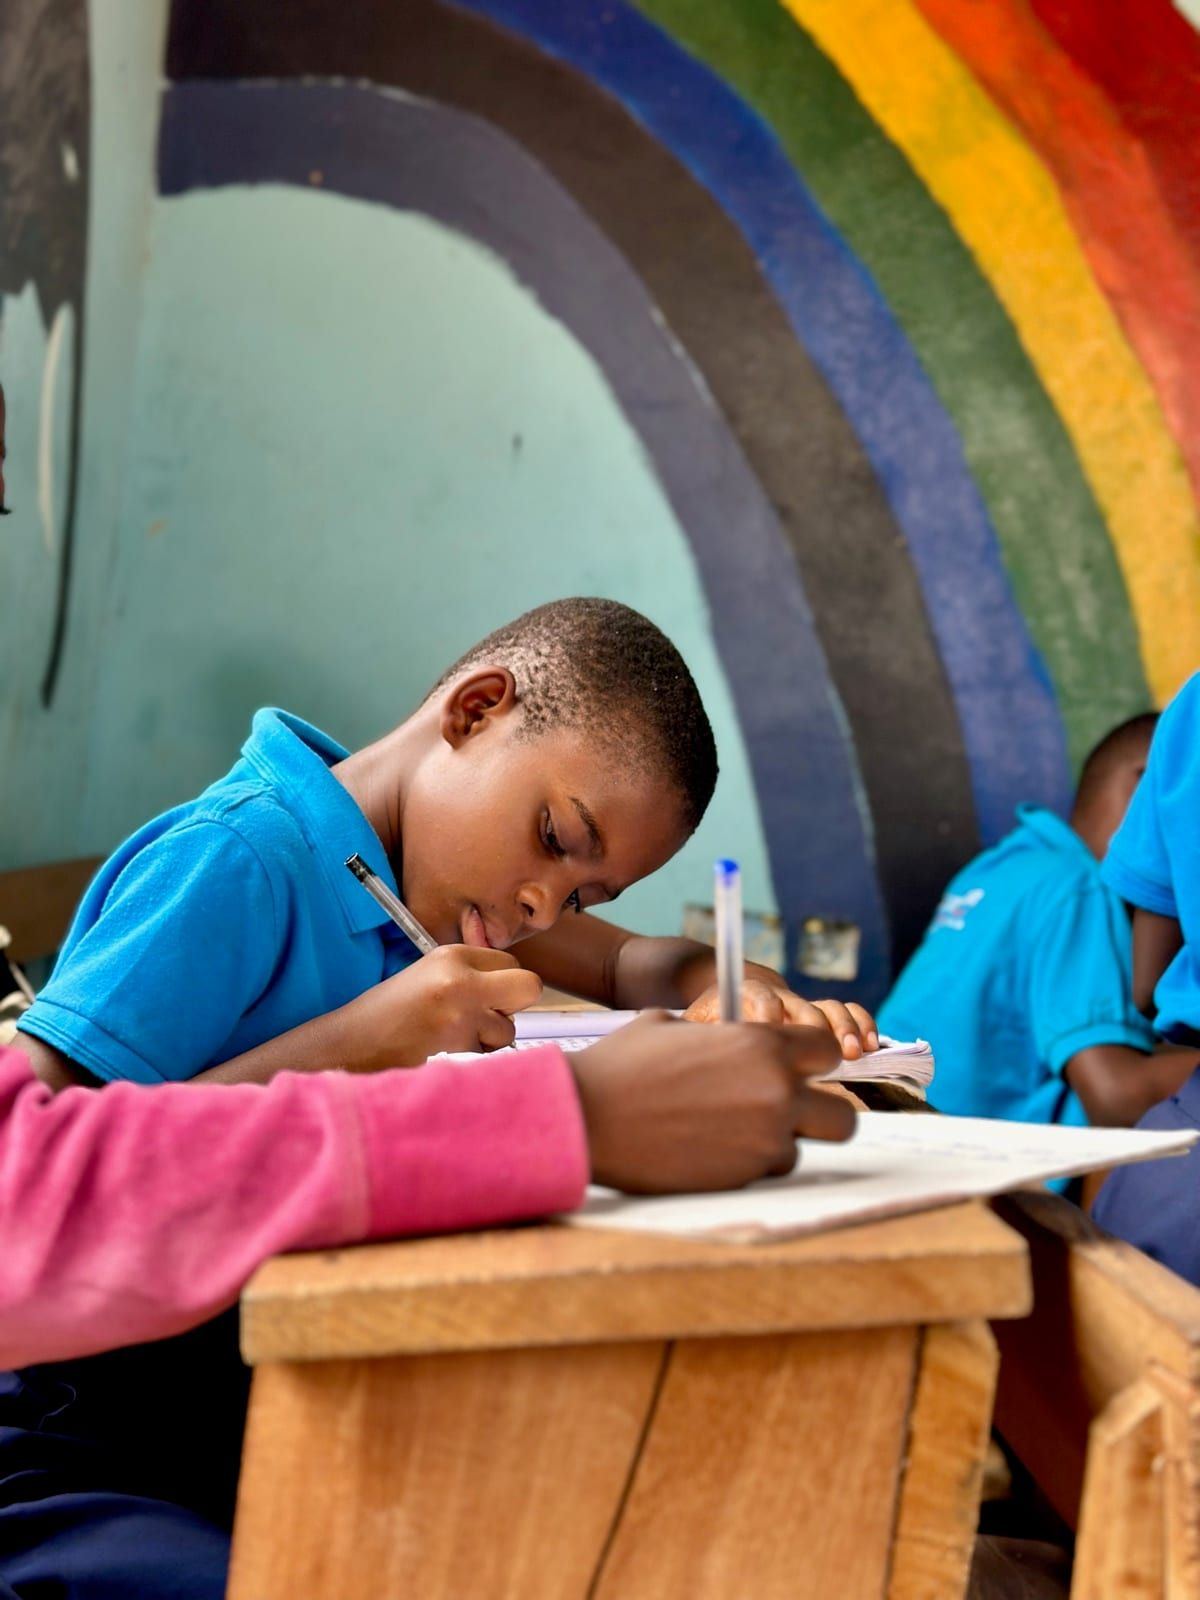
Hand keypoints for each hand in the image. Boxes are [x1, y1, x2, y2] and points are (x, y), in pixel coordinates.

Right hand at [335, 946, 542, 1069]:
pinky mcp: (455, 1040)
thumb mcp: (429, 974)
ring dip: (490, 1038)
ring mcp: (460, 1008)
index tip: (487, 995)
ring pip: (509, 1028)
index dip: (503, 984)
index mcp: (452, 954)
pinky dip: (474, 1055)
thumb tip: (511, 978)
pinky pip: (488, 1051)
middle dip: (516, 1006)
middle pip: (528, 986)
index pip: (511, 963)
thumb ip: (470, 972)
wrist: (353, 1042)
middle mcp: (460, 975)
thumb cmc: (389, 1011)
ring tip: (457, 1036)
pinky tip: (447, 1049)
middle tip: (491, 1015)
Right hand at [570, 1011, 854, 1192]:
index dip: (809, 1059)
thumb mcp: (668, 1027)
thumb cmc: (620, 1066)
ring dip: (781, 1141)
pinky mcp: (744, 1177)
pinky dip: (750, 1165)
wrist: (586, 1118)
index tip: (793, 1067)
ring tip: (738, 1132)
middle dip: (820, 1113)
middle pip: (842, 1114)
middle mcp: (775, 1092)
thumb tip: (720, 1037)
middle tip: (786, 1110)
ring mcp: (764, 1140)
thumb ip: (714, 1033)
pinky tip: (713, 1151)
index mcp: (760, 1044)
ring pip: (804, 1148)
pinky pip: (767, 1171)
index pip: (825, 1050)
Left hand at [683, 981, 878, 1058]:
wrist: (726, 995)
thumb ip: (699, 1042)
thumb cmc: (707, 1025)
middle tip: (828, 1053)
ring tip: (855, 1053)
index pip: (760, 998)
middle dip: (817, 1028)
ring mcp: (800, 1006)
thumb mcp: (694, 1030)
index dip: (769, 1015)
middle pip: (802, 1006)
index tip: (773, 1038)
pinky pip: (848, 1011)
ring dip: (845, 1029)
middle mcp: (777, 998)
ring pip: (829, 1008)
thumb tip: (701, 1058)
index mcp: (743, 996)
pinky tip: (872, 1047)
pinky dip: (862, 1024)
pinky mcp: (819, 1017)